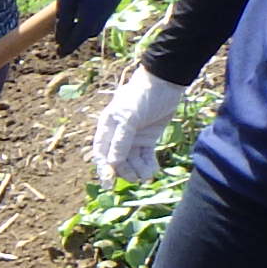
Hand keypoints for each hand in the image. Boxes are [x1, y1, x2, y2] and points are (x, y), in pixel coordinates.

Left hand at [53, 0, 126, 52]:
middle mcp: (109, 5)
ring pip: (100, 20)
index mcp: (95, 6)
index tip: (59, 52)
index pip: (81, 33)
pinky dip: (95, 14)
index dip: (69, 44)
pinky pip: (106, 9)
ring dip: (87, 26)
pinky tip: (85, 13)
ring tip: (73, 28)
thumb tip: (62, 37)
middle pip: (92, 30)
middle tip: (64, 43)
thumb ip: (64, 17)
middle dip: (78, 37)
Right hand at [91, 69, 187, 184]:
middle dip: (125, 171)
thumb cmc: (141, 97)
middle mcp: (118, 135)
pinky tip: (153, 170)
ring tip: (148, 174)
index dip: (104, 168)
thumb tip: (112, 163)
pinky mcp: (147, 139)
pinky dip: (148, 165)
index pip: (102, 153)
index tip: (109, 183)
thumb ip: (120, 140)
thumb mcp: (129, 117)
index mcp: (107, 128)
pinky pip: (145, 157)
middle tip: (136, 178)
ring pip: (132, 161)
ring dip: (138, 170)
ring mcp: (133, 138)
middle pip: (117, 160)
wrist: (164, 84)